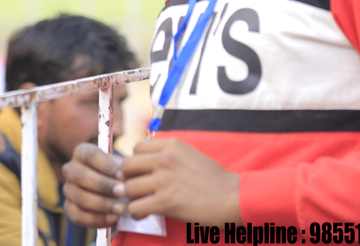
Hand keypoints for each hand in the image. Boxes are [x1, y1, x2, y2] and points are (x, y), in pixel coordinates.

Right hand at [61, 142, 126, 228]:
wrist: (114, 190)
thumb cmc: (119, 174)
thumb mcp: (122, 166)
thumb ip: (125, 168)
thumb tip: (129, 174)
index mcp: (82, 152)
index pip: (90, 156)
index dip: (107, 166)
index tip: (123, 176)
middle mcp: (70, 169)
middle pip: (81, 176)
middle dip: (104, 185)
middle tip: (123, 192)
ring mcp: (68, 189)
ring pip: (80, 197)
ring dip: (102, 205)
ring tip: (121, 209)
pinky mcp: (69, 207)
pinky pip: (78, 216)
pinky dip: (97, 219)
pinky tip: (113, 219)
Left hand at [122, 139, 240, 225]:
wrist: (234, 197)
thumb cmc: (214, 179)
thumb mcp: (190, 155)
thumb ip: (168, 155)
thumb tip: (146, 163)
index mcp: (171, 145)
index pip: (136, 149)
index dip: (136, 163)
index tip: (141, 174)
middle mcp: (165, 159)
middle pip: (126, 166)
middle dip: (127, 179)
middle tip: (135, 190)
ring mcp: (164, 180)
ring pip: (127, 188)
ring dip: (131, 198)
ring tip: (139, 204)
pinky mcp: (166, 202)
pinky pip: (136, 207)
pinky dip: (135, 213)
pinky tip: (143, 215)